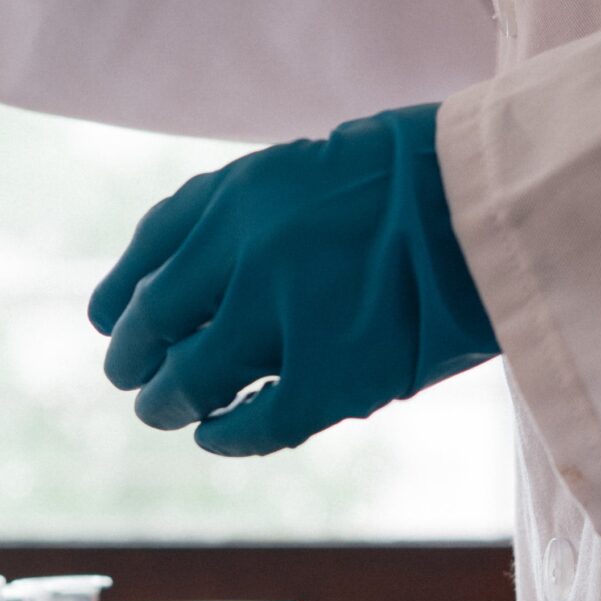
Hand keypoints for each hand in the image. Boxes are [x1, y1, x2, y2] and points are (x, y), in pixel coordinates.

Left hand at [89, 105, 498, 456]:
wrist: (493, 205)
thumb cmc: (420, 178)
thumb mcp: (316, 164)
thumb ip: (251, 209)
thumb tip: (187, 274)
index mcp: (244, 189)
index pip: (154, 246)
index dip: (121, 289)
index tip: (107, 318)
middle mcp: (248, 248)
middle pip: (157, 318)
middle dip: (135, 354)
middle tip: (129, 377)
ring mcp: (285, 314)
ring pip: (193, 378)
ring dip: (169, 401)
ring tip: (167, 412)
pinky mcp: (332, 374)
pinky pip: (259, 422)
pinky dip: (229, 436)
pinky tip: (217, 436)